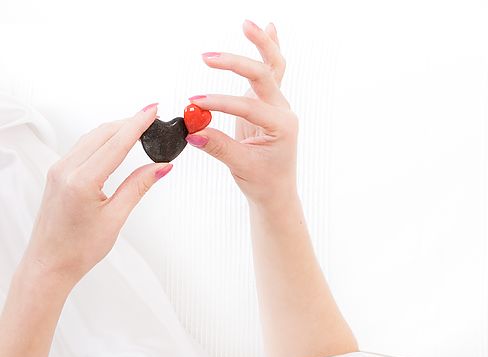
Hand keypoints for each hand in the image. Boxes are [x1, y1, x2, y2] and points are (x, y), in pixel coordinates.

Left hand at [23, 105, 171, 285]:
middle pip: (102, 134)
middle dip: (128, 122)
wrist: (49, 263)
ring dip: (115, 130)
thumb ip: (137, 187)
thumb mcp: (115, 218)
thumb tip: (159, 168)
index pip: (115, 143)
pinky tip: (116, 142)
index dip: (137, 124)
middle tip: (151, 116)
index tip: (152, 111)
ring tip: (138, 126)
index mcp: (81, 181)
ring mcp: (59, 170)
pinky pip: (82, 148)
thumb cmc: (78, 249)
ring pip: (91, 138)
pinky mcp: (58, 174)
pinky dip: (102, 141)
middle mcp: (66, 170)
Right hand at [186, 20, 298, 208]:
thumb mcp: (241, 166)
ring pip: (273, 67)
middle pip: (265, 75)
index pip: (248, 106)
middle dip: (237, 63)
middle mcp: (282, 111)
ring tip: (247, 24)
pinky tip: (269, 28)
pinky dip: (269, 49)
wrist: (275, 190)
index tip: (194, 104)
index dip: (220, 104)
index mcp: (282, 126)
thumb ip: (218, 147)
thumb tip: (193, 131)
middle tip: (208, 57)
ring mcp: (275, 104)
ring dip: (261, 44)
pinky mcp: (265, 102)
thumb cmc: (263, 181)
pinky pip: (271, 71)